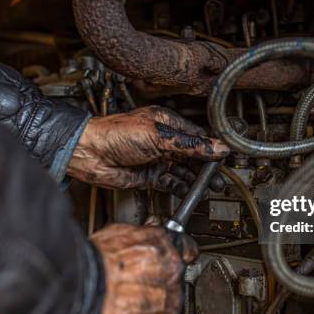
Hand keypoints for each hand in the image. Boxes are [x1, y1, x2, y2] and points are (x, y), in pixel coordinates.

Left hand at [67, 106, 228, 194]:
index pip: (196, 135)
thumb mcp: (158, 136)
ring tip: (210, 187)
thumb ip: (189, 145)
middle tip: (220, 178)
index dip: (211, 146)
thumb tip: (216, 147)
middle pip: (192, 154)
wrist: (89, 153)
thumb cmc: (115, 134)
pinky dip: (180, 187)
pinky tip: (190, 191)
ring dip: (195, 179)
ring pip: (182, 170)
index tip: (225, 157)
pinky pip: (170, 182)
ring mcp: (156, 158)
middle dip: (206, 167)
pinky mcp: (148, 175)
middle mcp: (162, 140)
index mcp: (166, 123)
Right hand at [90, 223, 196, 313]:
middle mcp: (168, 269)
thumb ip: (141, 233)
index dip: (176, 253)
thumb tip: (151, 227)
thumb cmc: (92, 263)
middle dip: (162, 279)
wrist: (79, 290)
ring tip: (134, 301)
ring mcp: (166, 296)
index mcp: (160, 244)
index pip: (182, 247)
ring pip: (172, 300)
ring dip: (158, 302)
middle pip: (176, 275)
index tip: (175, 257)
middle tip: (140, 282)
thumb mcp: (117, 233)